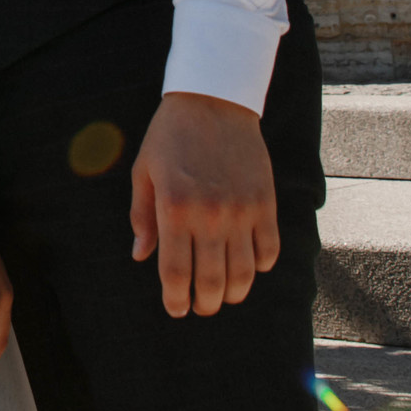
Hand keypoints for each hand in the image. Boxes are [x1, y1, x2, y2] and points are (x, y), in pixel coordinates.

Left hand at [129, 91, 278, 317]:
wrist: (213, 101)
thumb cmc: (170, 136)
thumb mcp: (144, 171)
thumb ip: (142, 216)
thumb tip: (141, 257)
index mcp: (174, 209)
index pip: (175, 272)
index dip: (176, 299)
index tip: (176, 309)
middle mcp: (209, 215)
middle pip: (212, 281)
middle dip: (205, 304)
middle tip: (201, 307)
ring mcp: (241, 211)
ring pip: (244, 274)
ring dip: (234, 293)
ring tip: (224, 295)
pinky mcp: (264, 203)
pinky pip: (269, 250)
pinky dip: (261, 267)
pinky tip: (249, 267)